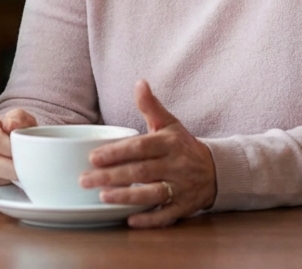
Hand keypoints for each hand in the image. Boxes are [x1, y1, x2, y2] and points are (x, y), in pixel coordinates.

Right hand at [0, 108, 37, 204]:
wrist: (5, 148)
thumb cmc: (14, 135)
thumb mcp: (22, 121)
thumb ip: (19, 118)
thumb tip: (11, 124)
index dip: (11, 151)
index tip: (26, 156)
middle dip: (10, 170)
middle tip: (26, 172)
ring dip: (4, 183)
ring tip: (17, 179)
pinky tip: (6, 187)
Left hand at [80, 80, 216, 227]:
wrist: (216, 169)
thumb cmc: (183, 145)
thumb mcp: (169, 123)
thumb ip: (151, 106)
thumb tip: (139, 83)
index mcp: (169, 143)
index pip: (140, 147)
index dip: (116, 152)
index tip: (93, 157)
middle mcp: (176, 165)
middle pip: (141, 172)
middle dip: (112, 176)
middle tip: (85, 180)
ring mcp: (181, 188)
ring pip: (152, 194)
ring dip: (127, 196)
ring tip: (103, 197)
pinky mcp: (184, 207)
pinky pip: (166, 215)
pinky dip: (148, 219)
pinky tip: (129, 219)